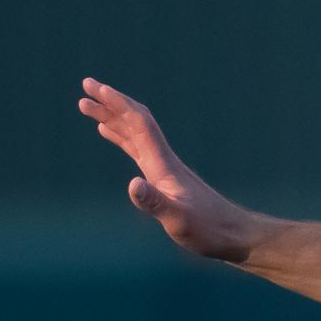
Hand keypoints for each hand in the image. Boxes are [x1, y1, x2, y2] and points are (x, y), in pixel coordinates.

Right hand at [77, 78, 257, 262]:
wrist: (234, 235)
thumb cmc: (208, 230)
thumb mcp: (179, 220)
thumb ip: (155, 203)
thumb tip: (133, 184)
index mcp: (164, 165)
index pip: (140, 124)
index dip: (119, 104)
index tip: (97, 88)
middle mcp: (163, 161)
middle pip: (135, 122)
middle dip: (110, 103)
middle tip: (86, 85)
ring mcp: (163, 168)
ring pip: (133, 134)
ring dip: (111, 117)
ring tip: (86, 106)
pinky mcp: (164, 178)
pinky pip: (137, 149)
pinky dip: (121, 137)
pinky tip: (108, 132)